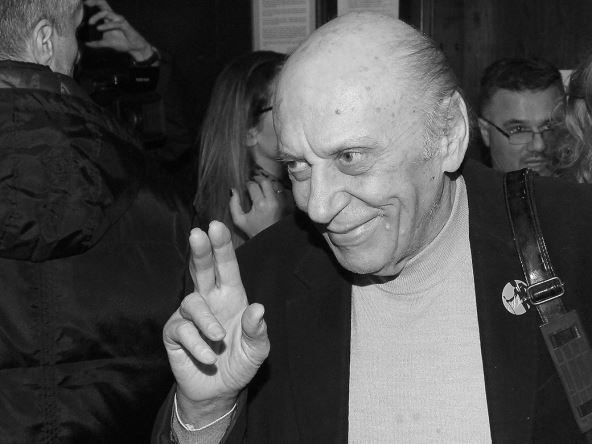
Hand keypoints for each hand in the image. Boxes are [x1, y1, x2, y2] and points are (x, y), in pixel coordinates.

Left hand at [83, 0, 154, 61]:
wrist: (134, 48)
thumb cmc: (122, 42)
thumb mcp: (106, 43)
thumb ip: (96, 43)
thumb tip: (86, 44)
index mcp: (108, 18)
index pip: (99, 6)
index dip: (91, 3)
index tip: (81, 4)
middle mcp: (113, 16)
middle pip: (103, 4)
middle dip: (94, 1)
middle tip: (85, 3)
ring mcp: (119, 20)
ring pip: (107, 12)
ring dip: (97, 16)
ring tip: (90, 23)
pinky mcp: (124, 25)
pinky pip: (115, 23)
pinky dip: (106, 25)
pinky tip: (99, 28)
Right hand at [163, 222, 269, 425]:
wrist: (218, 391)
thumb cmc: (239, 363)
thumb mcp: (257, 351)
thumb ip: (258, 331)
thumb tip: (258, 308)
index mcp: (231, 297)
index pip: (227, 267)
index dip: (222, 247)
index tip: (216, 226)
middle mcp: (209, 300)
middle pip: (202, 269)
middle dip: (201, 251)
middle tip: (198, 234)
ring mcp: (189, 316)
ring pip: (191, 302)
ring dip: (206, 320)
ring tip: (219, 338)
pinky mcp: (174, 333)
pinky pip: (182, 330)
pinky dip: (197, 344)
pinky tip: (209, 357)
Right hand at [230, 177, 286, 237]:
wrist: (269, 238)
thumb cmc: (253, 230)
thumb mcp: (239, 220)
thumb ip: (233, 204)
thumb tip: (232, 190)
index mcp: (260, 204)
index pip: (253, 186)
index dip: (248, 184)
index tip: (245, 186)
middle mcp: (271, 201)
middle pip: (265, 181)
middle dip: (257, 179)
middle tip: (252, 181)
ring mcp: (278, 202)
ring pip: (272, 184)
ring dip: (265, 183)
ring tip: (258, 185)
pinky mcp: (282, 203)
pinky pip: (276, 190)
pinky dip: (270, 188)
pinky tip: (264, 191)